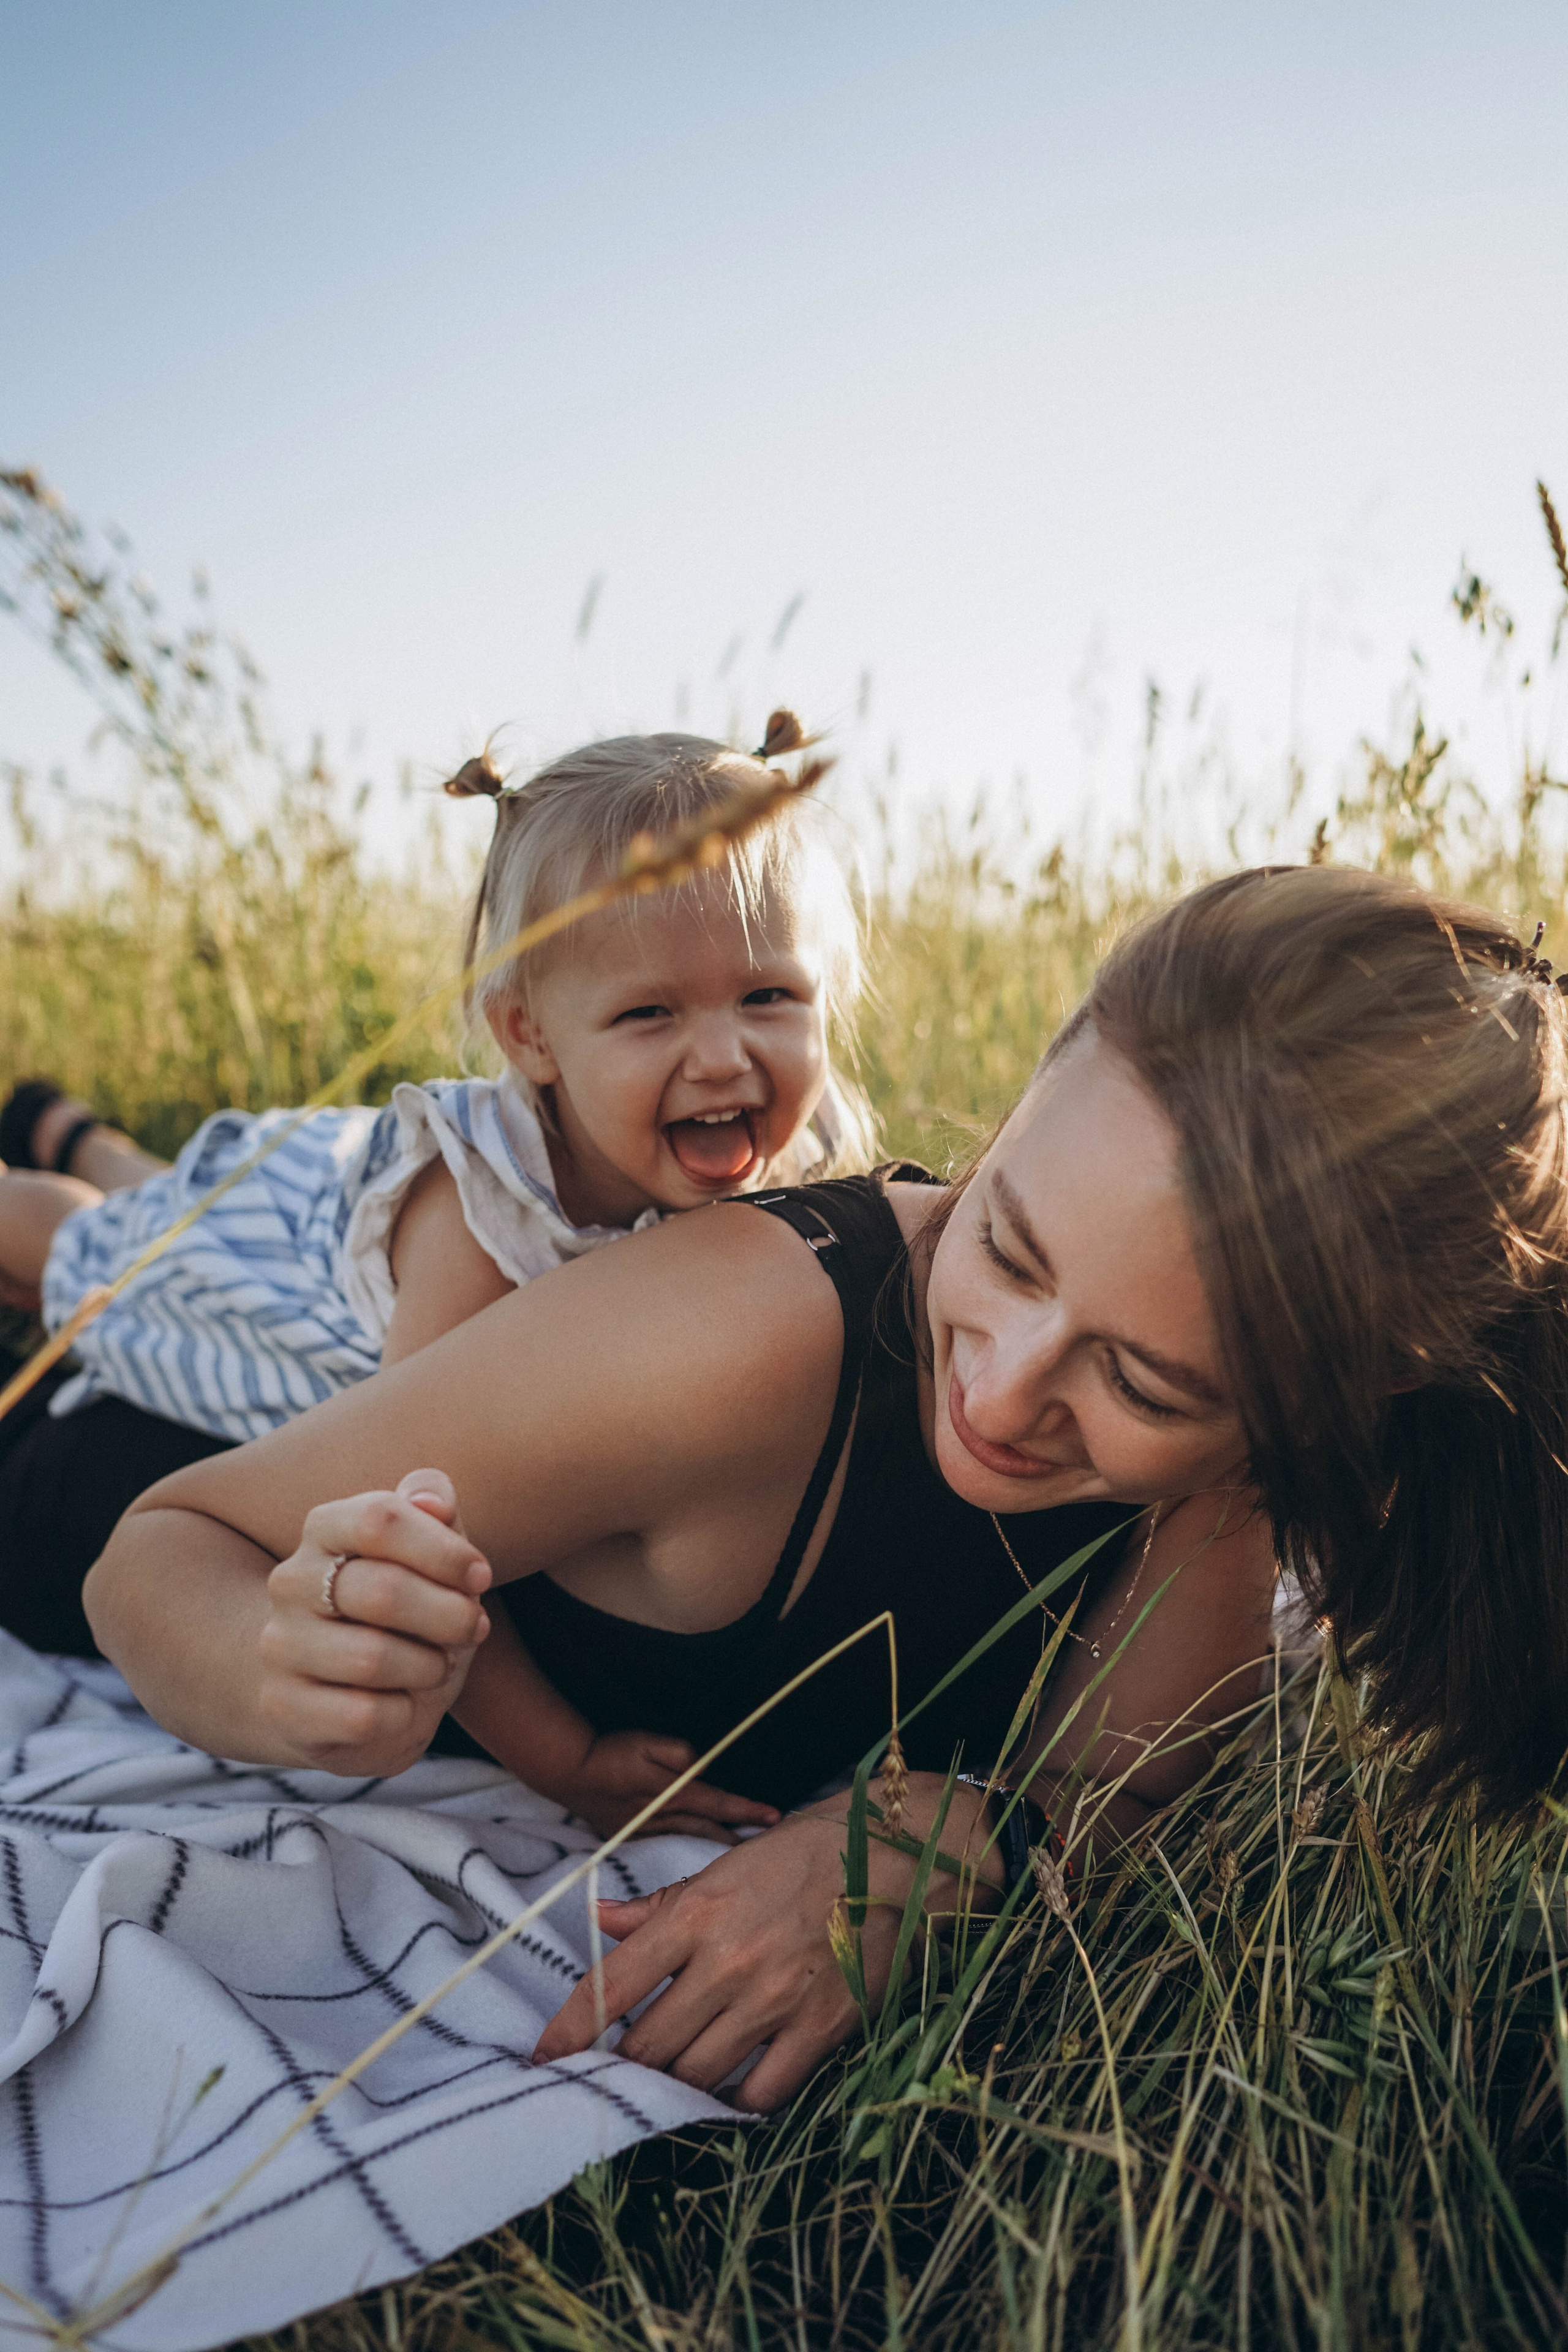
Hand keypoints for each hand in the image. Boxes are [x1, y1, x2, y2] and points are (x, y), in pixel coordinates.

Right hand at [255, 1467, 491, 1775]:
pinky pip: (363, 1716)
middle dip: (449, 1615)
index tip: (480, 1576)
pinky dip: (402, 1714)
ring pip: (372, 1658)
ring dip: (428, 1667)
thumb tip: (435, 1502)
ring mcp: (280, 1646)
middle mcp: (290, 1582)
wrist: (343, 1691)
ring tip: (435, 1666)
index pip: (380, 1518)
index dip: (444, 1550)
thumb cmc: (406, 1613)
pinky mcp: (283, 1708)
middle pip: (383, 1590)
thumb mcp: (433, 1558)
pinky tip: (401, 1705)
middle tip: (473, 1628)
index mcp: (325, 1529)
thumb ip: (438, 1514)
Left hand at [536, 1803, 915, 2109]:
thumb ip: (661, 1905)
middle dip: (625, 2063)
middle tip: (621, 2067)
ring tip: (676, 2074)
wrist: (893, 1855)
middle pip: (648, 2045)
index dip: (570, 2030)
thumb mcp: (723, 1864)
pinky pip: (763, 2093)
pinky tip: (733, 2087)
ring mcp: (775, 1999)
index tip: (545, 2057)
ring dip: (678, 2082)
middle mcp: (728, 1961)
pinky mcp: (821, 2028)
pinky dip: (739, 2100)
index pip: (613, 1984)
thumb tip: (601, 1920)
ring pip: (697, 2074)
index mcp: (696, 1914)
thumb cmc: (802, 1854)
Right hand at [561, 1727, 780, 1841]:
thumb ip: (679, 1753)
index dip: (747, 1811)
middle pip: (709, 1831)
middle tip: (769, 1850)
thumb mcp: (647, 1741)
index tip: (775, 1817)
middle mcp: (662, 1818)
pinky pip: (668, 1844)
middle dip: (739, 1839)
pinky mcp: (630, 1836)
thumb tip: (700, 1766)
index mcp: (671, 1793)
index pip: (718, 1803)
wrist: (569, 1771)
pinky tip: (698, 1855)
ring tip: (741, 1856)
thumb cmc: (611, 1751)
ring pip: (690, 1841)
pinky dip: (687, 1848)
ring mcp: (645, 1831)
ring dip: (716, 1847)